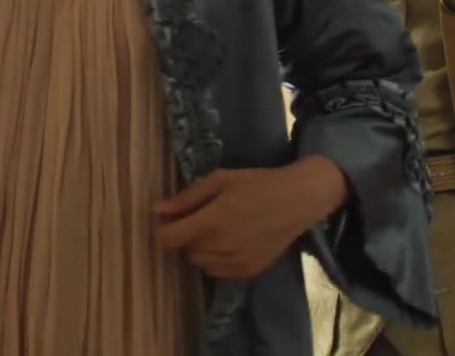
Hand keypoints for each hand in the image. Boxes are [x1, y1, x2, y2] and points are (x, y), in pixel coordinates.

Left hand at [153, 157, 348, 279]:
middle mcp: (221, 247)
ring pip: (201, 264)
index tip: (167, 221)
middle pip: (185, 251)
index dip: (162, 230)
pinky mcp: (249, 271)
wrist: (297, 201)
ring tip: (218, 231)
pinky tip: (231, 243)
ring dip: (201, 250)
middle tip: (201, 219)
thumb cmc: (256, 184)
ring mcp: (236, 263)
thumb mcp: (219, 180)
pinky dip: (217, 261)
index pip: (168, 239)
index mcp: (211, 222)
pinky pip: (219, 273)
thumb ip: (186, 198)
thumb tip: (157, 209)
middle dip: (186, 237)